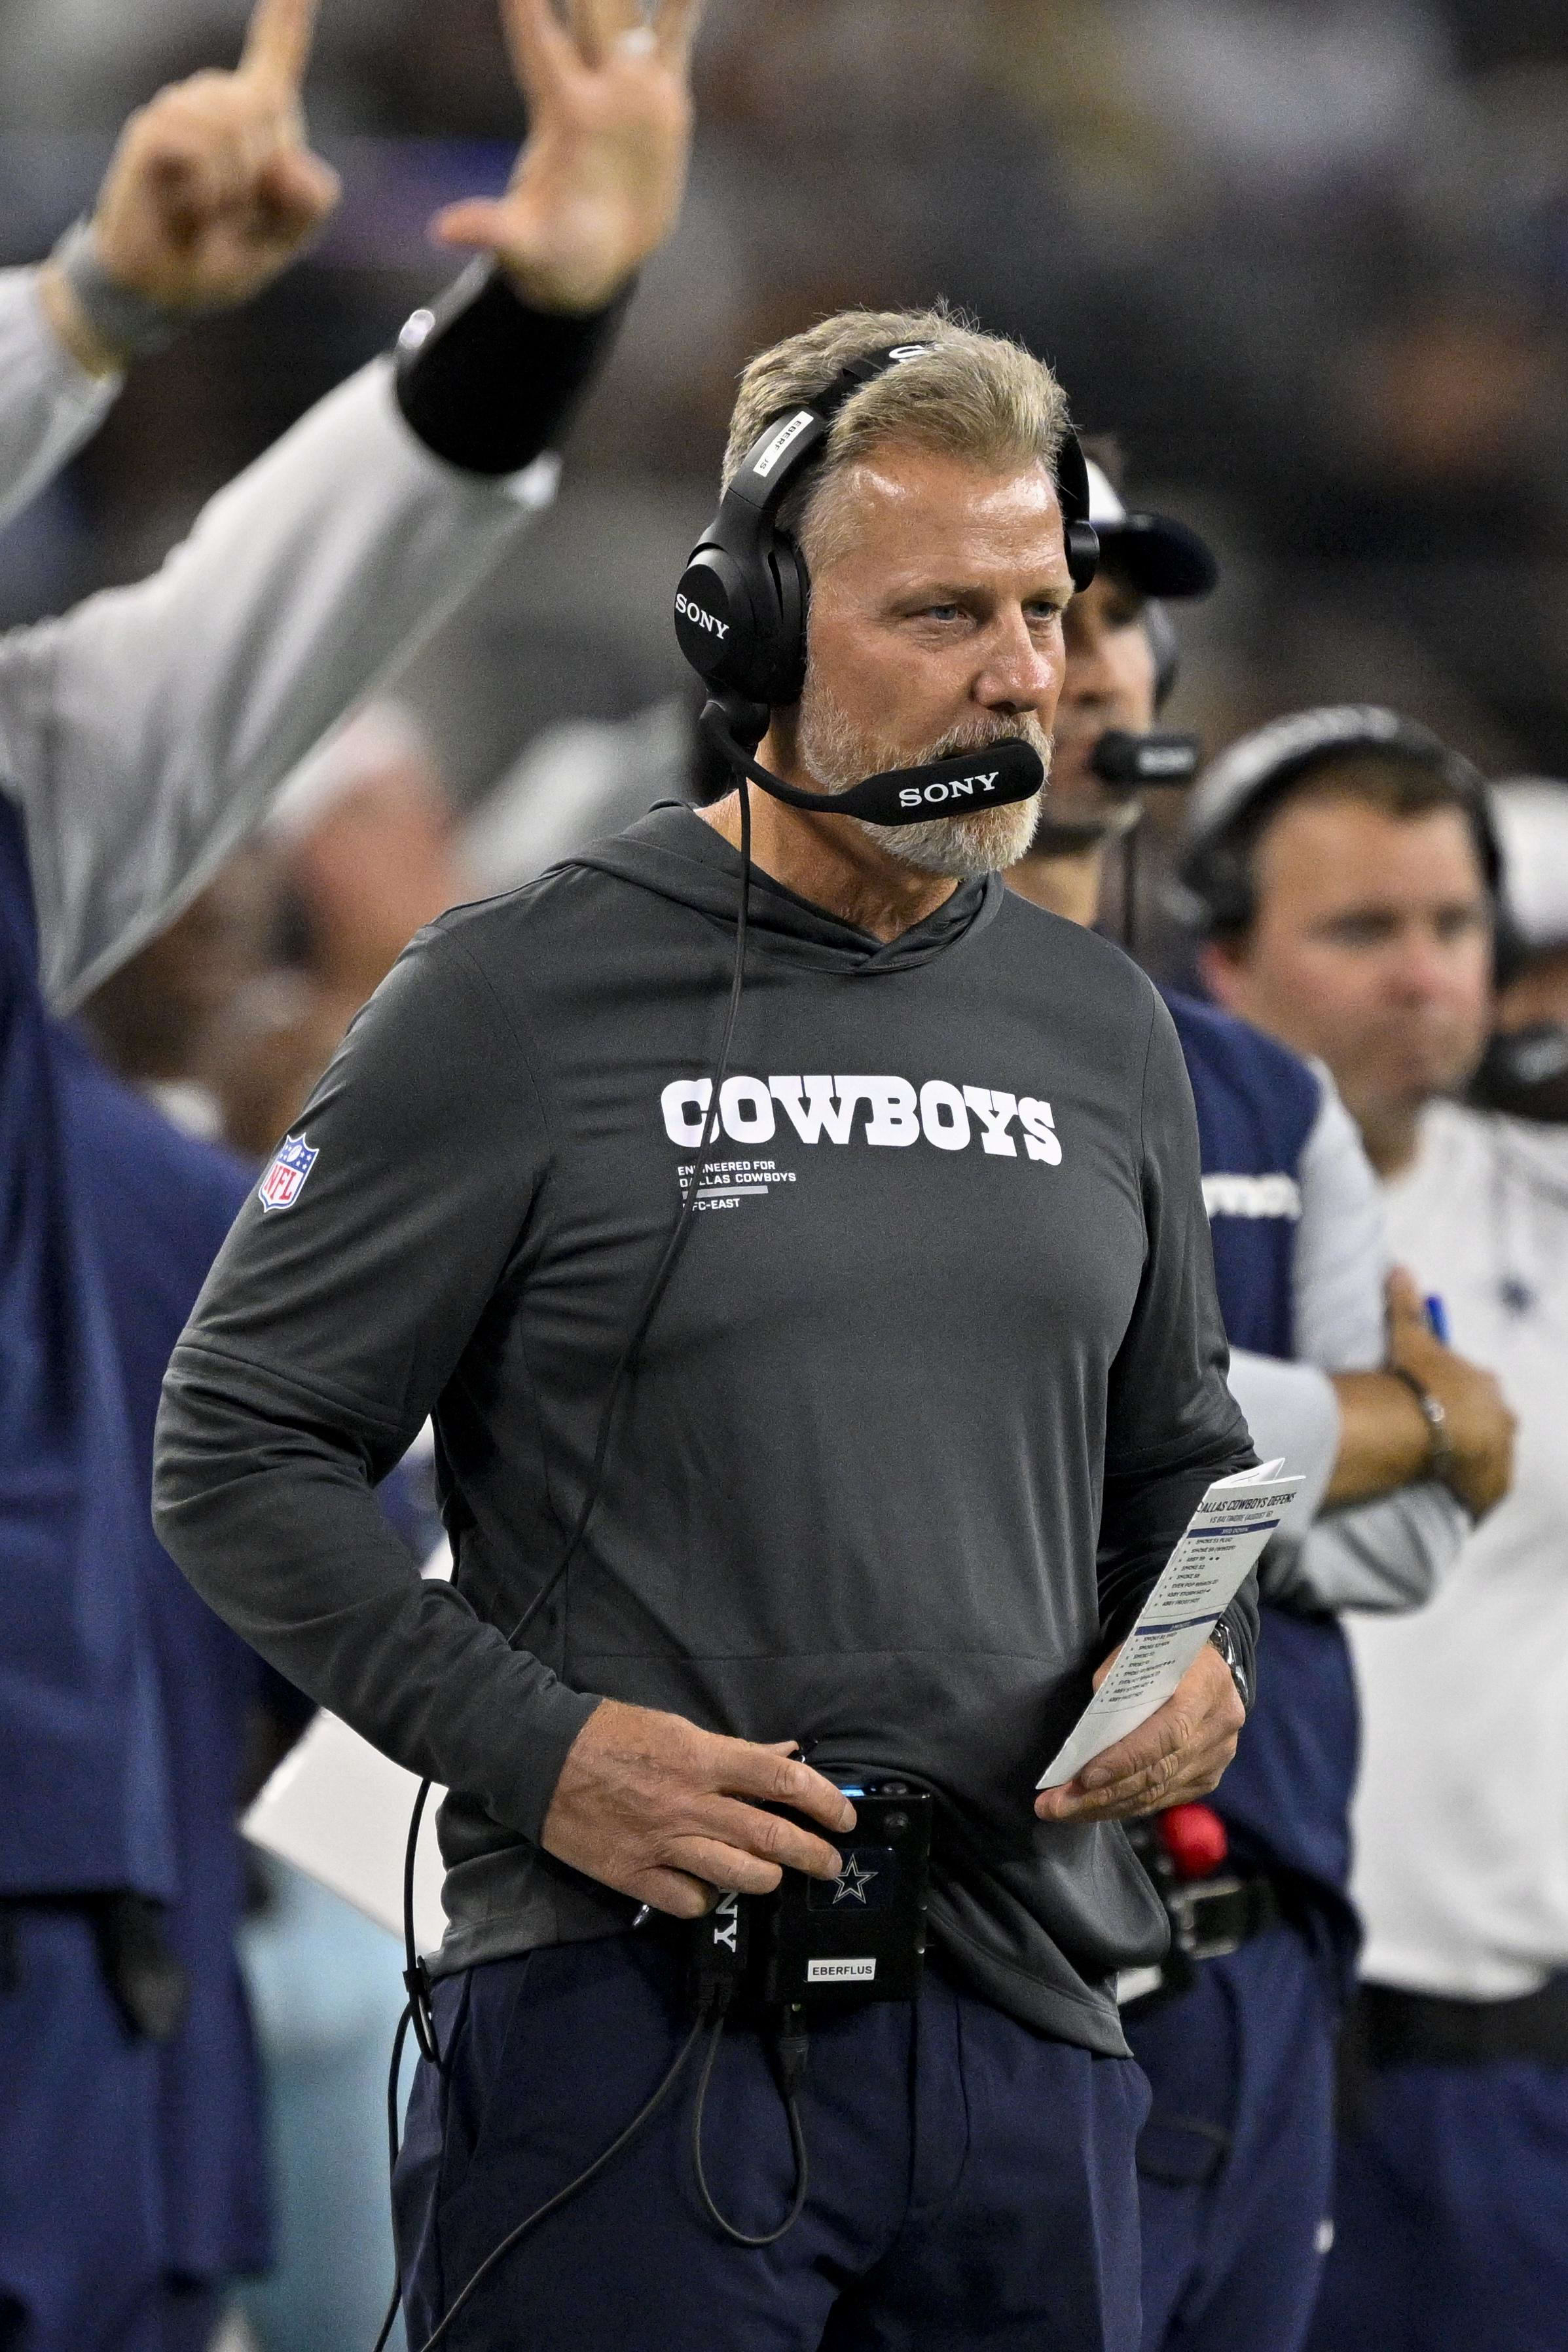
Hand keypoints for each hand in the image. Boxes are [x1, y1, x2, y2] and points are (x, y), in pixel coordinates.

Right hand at [43, 0, 337, 368]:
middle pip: (268, 102)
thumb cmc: (223, 255)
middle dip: (264, 169)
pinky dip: (204, 191)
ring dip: (232, 186)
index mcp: (256, 121)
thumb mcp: (287, 238)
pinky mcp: (151, 131)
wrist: (165, 287)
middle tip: (236, 210)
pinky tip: (188, 208)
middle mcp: (215, 100)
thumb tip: (283, 160)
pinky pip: (197, 148)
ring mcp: (180, 109)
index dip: (288, 16)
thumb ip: (310, 201)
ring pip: (233, 125)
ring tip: (208, 210)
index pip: (277, 57)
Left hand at [433, 0, 700, 313]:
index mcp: (560, 113)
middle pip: (588, 8)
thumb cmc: (553, 256)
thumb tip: (444, 232)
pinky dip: (685, 4)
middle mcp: (593, 87)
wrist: (594, 263)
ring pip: (629, 9)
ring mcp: (628, 89)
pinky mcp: (662, 101)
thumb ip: (492, 231)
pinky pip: (677, 38)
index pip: (538, 40)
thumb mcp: (524, 247)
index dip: (528, 2)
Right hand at [540, 1698, 855, 1917]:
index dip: (822, 1799)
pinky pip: (690, 1901)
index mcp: (703, 1758)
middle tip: (831, 1863)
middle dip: (812, 1853)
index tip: (844, 1816)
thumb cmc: (611, 1732)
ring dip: (769, 1879)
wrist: (539, 1757)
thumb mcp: (677, 1727)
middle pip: (769, 1835)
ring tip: (777, 1876)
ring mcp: (663, 1844)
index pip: (781, 1778)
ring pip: (738, 1876)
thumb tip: (785, 1754)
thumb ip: (734, 1749)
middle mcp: (690, 1804)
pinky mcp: (634, 1875)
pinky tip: (710, 1888)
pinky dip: (708, 1898)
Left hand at [1035, 1643, 1244, 1825]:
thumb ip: (1119, 1680)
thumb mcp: (1143, 1648)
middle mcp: (1218, 1727)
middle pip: (1158, 1771)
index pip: (1166, 1733)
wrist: (1210, 1667)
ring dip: (1108, 1806)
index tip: (1084, 1778)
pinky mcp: (1209, 1776)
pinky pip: (1165, 1798)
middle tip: (1056, 1805)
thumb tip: (1091, 1727)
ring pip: (1158, 1792)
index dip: (1125, 1759)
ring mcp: (1218, 1756)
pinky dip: (1128, 1806)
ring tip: (1065, 1811)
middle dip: (1102, 1793)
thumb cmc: (1166, 1653)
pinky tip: (1097, 1808)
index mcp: (1206, 1686)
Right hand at [1386, 1266, 1514, 1519]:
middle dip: (1464, 1426)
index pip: (1474, 1386)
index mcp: (1486, 1384)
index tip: (1428, 1398)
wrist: (1431, 1431)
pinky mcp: (1492, 1490)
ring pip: (1486, 1457)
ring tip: (1432, 1464)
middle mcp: (1503, 1419)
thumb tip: (1400, 1266)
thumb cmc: (1422, 1380)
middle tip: (1428, 1432)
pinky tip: (1444, 1491)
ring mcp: (1501, 1456)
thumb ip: (1406, 1307)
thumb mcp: (1410, 1339)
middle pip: (1486, 1422)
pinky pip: (1480, 1492)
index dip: (1451, 1392)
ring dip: (1465, 1460)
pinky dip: (1465, 1492)